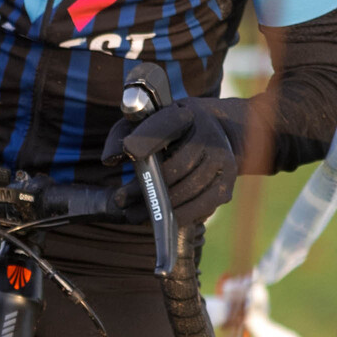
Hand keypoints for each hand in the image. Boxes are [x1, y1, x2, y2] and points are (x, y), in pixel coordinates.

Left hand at [102, 97, 240, 229]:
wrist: (221, 130)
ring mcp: (222, 164)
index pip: (167, 125)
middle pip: (176, 168)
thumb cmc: (173, 127)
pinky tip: (160, 220)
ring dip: (160, 207)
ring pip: (188, 191)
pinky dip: (179, 216)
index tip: (129, 151)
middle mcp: (210, 138)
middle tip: (121, 201)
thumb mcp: (149, 118)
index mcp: (189, 115)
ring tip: (134, 215)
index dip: (148, 139)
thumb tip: (110, 160)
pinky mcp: (226, 187)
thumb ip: (124, 133)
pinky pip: (201, 207)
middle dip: (146, 188)